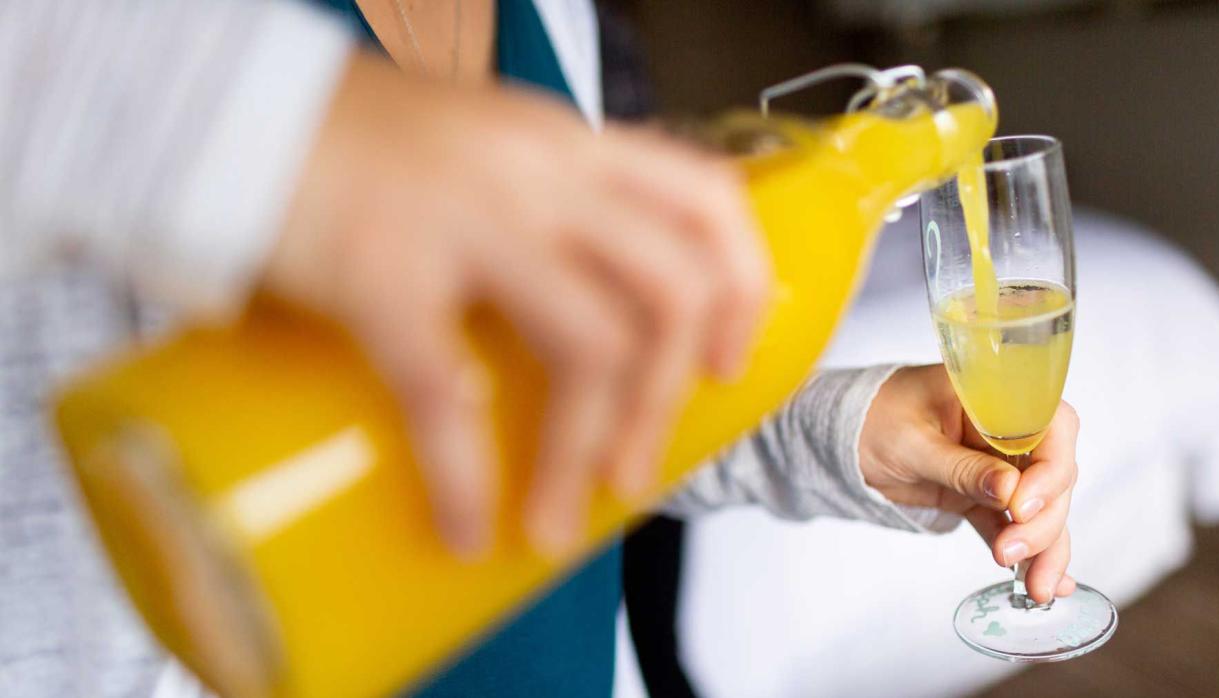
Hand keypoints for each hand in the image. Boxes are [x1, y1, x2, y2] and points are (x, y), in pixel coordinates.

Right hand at [265, 53, 771, 556]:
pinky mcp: (383, 270)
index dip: (738, 287)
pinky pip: (446, 391)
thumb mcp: (482, 148)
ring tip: (561, 516)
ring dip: (588, 451)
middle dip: (666, 400)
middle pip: (665, 291)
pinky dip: (465, 476)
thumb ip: (541, 207)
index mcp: (565, 147)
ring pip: (587, 346)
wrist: (234, 113)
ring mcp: (466, 219)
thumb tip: (582, 309)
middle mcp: (536, 176)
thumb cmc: (352, 141)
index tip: (723, 358)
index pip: (704, 199)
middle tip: (639, 468)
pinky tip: (464, 523)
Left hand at [859, 364, 1079, 603]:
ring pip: (1040, 506)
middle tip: (1013, 552)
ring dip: (1044, 547)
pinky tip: (1043, 582)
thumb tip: (1010, 489)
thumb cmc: (873, 421)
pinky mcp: (985, 496)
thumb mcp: (911, 444)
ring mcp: (999, 466)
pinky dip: (1028, 553)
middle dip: (1044, 520)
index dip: (1050, 469)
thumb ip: (960, 467)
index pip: (1050, 425)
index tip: (1022, 506)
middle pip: (1052, 474)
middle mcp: (1007, 431)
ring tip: (1039, 588)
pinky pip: (1014, 524)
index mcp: (993, 399)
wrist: (845, 439)